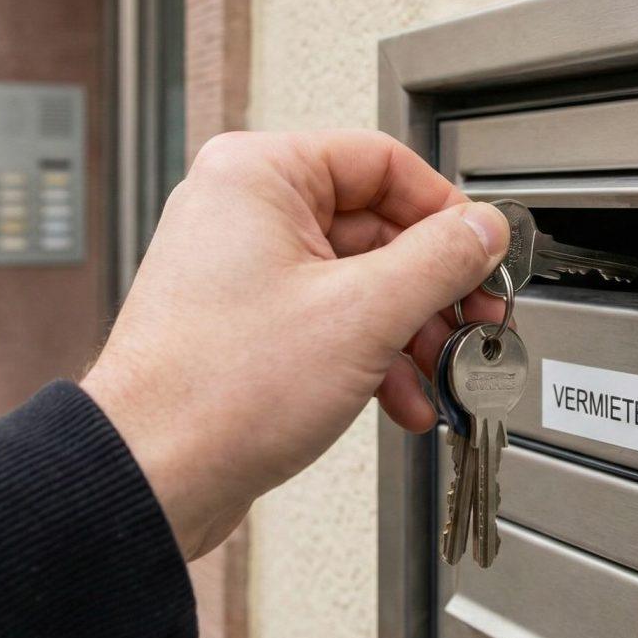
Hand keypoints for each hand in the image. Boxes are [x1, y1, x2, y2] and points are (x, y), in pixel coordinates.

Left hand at [80, 131, 509, 559]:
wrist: (152, 476)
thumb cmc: (219, 390)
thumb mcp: (363, 314)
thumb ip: (440, 261)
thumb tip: (484, 230)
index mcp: (258, 175)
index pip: (383, 162)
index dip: (445, 212)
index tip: (483, 255)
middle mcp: (241, 210)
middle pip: (374, 225)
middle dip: (432, 288)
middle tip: (474, 324)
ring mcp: (239, 268)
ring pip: (356, 279)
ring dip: (408, 331)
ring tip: (441, 373)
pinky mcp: (241, 322)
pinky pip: (327, 318)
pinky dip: (370, 354)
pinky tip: (402, 398)